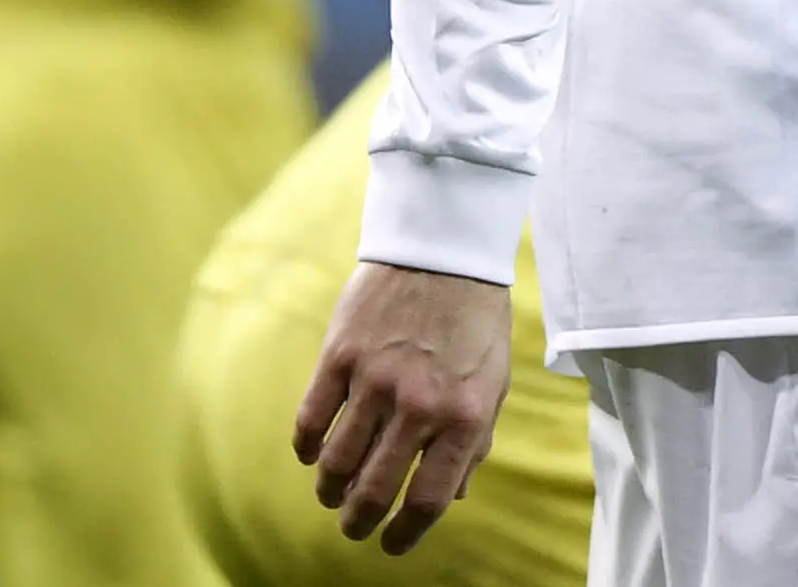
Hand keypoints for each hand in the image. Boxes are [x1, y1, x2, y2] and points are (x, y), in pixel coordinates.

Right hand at [296, 259, 512, 552]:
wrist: (444, 252)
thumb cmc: (475, 322)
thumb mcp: (492, 383)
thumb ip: (473, 441)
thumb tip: (454, 497)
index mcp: (463, 417)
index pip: (430, 500)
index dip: (407, 534)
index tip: (393, 544)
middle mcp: (419, 405)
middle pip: (375, 491)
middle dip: (359, 521)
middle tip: (353, 526)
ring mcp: (375, 380)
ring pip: (336, 463)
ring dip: (329, 490)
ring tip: (331, 494)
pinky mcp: (339, 356)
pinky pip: (310, 421)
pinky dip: (305, 448)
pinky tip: (310, 454)